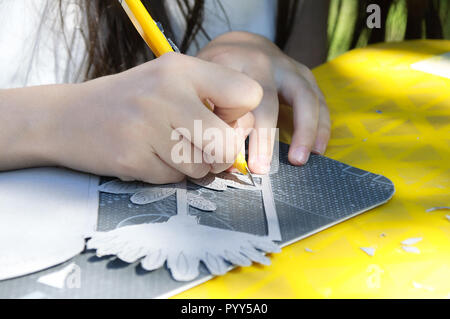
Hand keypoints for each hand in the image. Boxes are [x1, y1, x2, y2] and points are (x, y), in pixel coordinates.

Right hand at [2, 53, 262, 182]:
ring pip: (201, 167)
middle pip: (227, 143)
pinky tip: (147, 156)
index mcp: (183, 69)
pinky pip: (173, 180)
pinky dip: (167, 174)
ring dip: (192, 167)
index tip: (219, 120)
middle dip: (220, 156)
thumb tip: (240, 141)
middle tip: (202, 151)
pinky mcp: (132, 157)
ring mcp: (147, 126)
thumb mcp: (170, 83)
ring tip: (168, 149)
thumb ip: (210, 101)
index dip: (239, 117)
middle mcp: (167, 93)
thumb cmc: (129, 102)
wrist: (67, 118)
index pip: (248, 95)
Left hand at [197, 32, 330, 173]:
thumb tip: (216, 150)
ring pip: (304, 97)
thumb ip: (209, 109)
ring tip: (298, 160)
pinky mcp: (306, 76)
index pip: (236, 97)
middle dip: (266, 137)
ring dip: (305, 131)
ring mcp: (290, 67)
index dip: (237, 128)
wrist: (241, 44)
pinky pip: (320, 101)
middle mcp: (265, 62)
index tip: (232, 154)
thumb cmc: (219, 68)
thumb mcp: (204, 79)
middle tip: (262, 167)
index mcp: (234, 62)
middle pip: (269, 99)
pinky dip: (321, 126)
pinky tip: (318, 149)